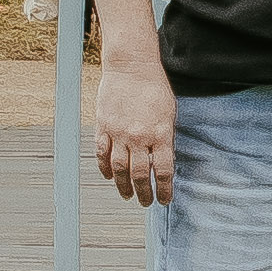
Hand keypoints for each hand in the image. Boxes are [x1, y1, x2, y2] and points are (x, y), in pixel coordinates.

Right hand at [95, 45, 175, 207]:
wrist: (131, 67)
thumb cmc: (154, 88)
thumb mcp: (169, 114)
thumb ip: (165, 137)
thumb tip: (164, 161)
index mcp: (160, 134)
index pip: (163, 171)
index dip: (165, 189)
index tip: (165, 200)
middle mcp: (139, 137)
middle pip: (140, 174)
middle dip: (144, 193)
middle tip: (145, 203)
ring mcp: (119, 133)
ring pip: (119, 168)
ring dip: (123, 186)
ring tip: (127, 195)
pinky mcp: (104, 127)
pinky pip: (102, 153)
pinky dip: (104, 168)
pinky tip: (109, 177)